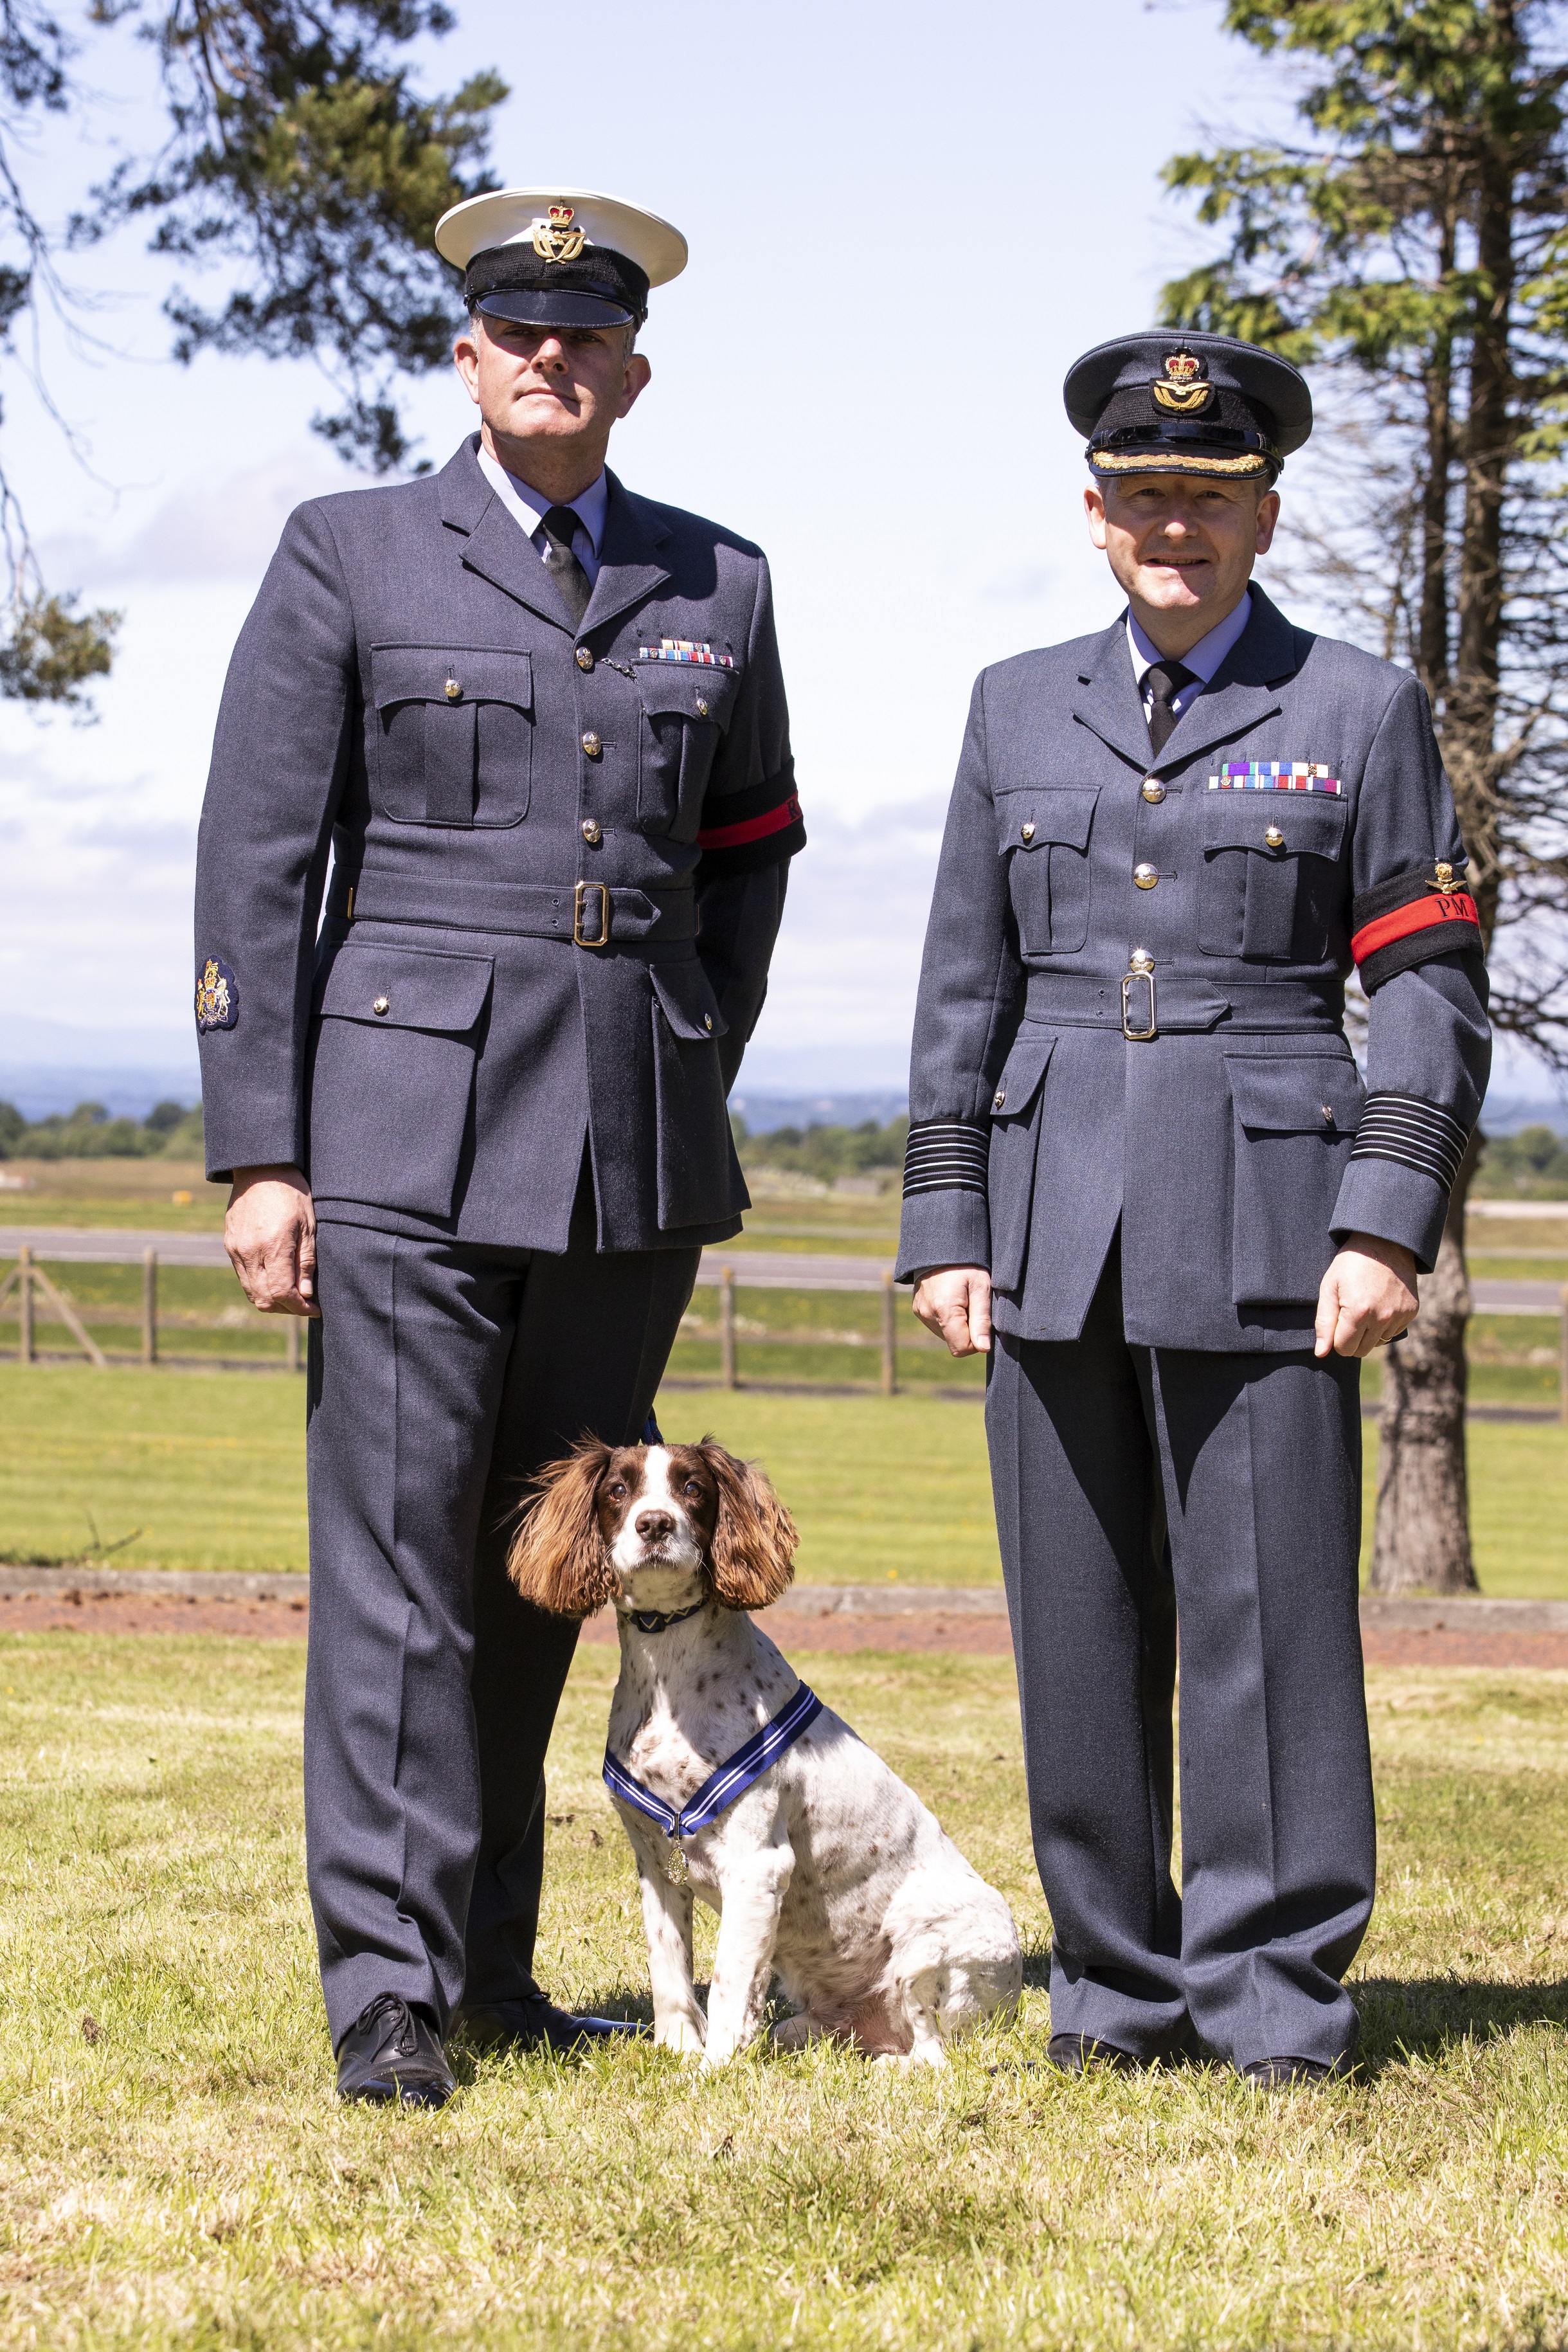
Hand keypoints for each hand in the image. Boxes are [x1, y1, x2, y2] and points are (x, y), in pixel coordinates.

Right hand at [225, 1165, 319, 1317]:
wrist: (260, 1168)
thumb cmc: (291, 1193)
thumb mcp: (309, 1224)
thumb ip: (306, 1261)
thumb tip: (306, 1294)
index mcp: (273, 1245)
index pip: (283, 1293)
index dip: (300, 1308)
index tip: (314, 1308)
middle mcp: (250, 1251)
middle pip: (264, 1299)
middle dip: (286, 1308)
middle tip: (304, 1304)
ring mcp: (236, 1249)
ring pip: (251, 1292)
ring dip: (272, 1299)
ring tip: (291, 1293)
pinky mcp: (229, 1245)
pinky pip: (243, 1276)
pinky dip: (259, 1285)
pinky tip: (275, 1277)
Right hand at [912, 1266, 992, 1357]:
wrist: (942, 1244)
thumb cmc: (966, 1264)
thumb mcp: (981, 1287)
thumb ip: (982, 1319)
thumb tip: (983, 1347)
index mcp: (944, 1309)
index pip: (962, 1348)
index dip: (977, 1341)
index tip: (983, 1321)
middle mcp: (928, 1314)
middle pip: (954, 1342)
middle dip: (968, 1331)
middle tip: (974, 1305)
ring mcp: (921, 1312)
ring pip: (946, 1335)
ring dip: (958, 1325)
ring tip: (963, 1300)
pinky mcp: (918, 1309)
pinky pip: (937, 1325)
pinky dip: (948, 1319)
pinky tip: (953, 1299)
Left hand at [1314, 1233, 1417, 1358]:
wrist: (1384, 1242)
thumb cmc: (1350, 1263)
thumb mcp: (1329, 1287)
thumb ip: (1324, 1322)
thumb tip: (1321, 1353)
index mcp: (1359, 1312)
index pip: (1344, 1348)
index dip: (1336, 1338)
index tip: (1337, 1320)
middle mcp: (1383, 1317)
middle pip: (1361, 1350)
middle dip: (1351, 1338)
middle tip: (1348, 1314)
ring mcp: (1400, 1315)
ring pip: (1378, 1343)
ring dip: (1368, 1332)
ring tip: (1365, 1306)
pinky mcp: (1411, 1312)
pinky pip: (1393, 1332)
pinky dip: (1384, 1324)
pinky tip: (1380, 1303)